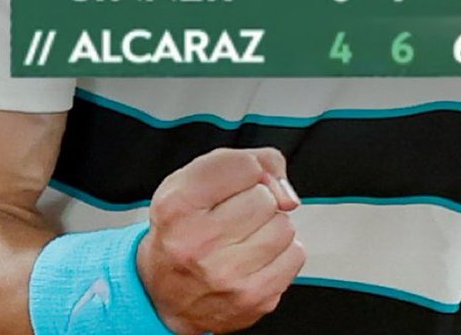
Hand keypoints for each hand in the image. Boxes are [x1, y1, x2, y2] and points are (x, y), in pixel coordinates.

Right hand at [135, 146, 305, 333]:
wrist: (164, 294)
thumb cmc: (182, 229)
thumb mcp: (194, 179)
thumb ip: (245, 161)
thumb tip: (285, 191)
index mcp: (179, 205)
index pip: (245, 166)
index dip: (245, 170)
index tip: (231, 184)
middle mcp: (198, 243)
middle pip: (266, 198)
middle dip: (257, 201)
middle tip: (234, 216)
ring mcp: (226, 276)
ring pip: (284, 226)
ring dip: (270, 227)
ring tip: (244, 237)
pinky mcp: (253, 299)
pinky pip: (295, 255)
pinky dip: (282, 253)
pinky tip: (255, 257)